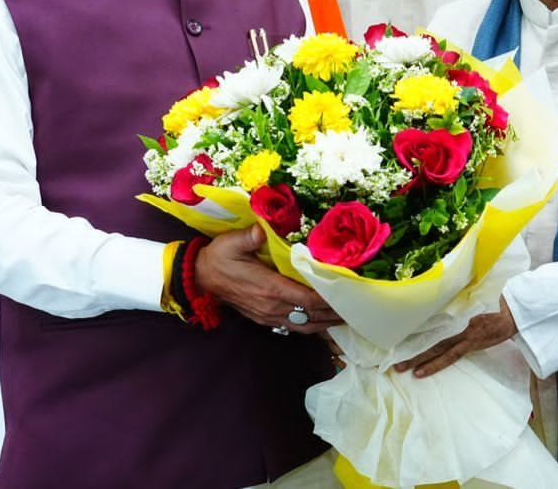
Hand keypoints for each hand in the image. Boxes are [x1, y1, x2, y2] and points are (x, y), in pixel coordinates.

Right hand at [195, 225, 340, 333]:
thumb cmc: (218, 258)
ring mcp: (268, 315)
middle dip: (335, 312)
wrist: (200, 279)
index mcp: (269, 288)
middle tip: (357, 307)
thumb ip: (249, 237)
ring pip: (305, 325)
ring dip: (327, 323)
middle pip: (311, 315)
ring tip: (347, 317)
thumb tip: (262, 229)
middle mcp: (272, 306)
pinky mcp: (265, 319)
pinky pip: (294, 327)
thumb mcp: (230, 243)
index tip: (348, 294)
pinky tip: (324, 322)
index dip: (329, 299)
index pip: (306, 298)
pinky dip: (312, 326)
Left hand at [393, 297, 516, 376]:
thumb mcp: (474, 294)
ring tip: (402, 368)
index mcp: (457, 308)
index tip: (396, 333)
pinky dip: (435, 364)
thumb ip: (457, 297)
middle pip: (430, 336)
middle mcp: (457, 322)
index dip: (414, 327)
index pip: (430, 318)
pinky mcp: (470, 344)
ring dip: (419, 359)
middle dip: (411, 348)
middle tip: (393, 358)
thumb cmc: (494, 300)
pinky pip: (450, 356)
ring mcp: (464, 335)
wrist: (514, 312)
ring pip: (437, 349)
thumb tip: (438, 293)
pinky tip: (421, 372)